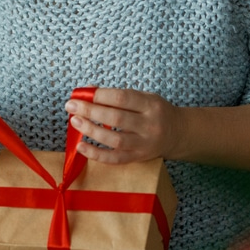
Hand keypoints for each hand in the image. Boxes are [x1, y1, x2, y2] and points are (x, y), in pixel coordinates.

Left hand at [64, 87, 180, 163]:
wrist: (178, 134)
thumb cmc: (154, 111)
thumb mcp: (143, 97)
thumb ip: (117, 95)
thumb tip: (86, 91)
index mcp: (150, 105)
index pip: (122, 98)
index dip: (99, 96)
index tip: (80, 94)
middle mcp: (149, 125)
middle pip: (116, 118)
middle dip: (90, 111)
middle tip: (71, 106)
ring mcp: (144, 144)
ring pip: (115, 140)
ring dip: (91, 130)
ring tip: (75, 121)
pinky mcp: (138, 158)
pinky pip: (115, 159)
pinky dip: (95, 154)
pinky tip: (80, 146)